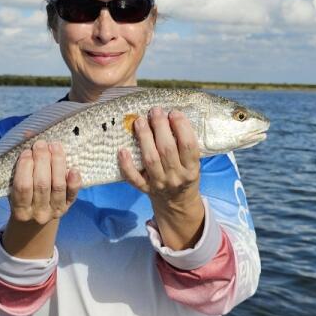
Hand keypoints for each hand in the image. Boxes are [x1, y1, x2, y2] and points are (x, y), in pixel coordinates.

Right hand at [3, 140, 80, 257]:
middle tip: (41, 144)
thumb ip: (19, 165)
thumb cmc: (22, 198)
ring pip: (58, 185)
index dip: (25, 167)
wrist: (34, 221)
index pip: (23, 187)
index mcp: (20, 210)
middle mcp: (38, 213)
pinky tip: (73, 168)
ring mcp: (55, 211)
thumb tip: (28, 133)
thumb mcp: (14, 186)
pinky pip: (73, 194)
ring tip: (54, 146)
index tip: (27, 151)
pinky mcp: (68, 207)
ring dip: (57, 163)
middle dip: (42, 160)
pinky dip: (74, 181)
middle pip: (42, 184)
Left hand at [119, 107, 204, 248]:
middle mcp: (176, 177)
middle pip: (167, 149)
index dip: (181, 127)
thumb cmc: (185, 176)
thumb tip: (171, 117)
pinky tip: (122, 150)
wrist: (178, 204)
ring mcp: (159, 184)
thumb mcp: (193, 164)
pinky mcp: (145, 189)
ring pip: (151, 160)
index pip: (188, 146)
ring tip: (139, 121)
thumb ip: (185, 146)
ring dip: (144, 138)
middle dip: (160, 127)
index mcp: (192, 169)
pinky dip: (126, 165)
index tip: (174, 112)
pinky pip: (134, 178)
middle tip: (155, 111)